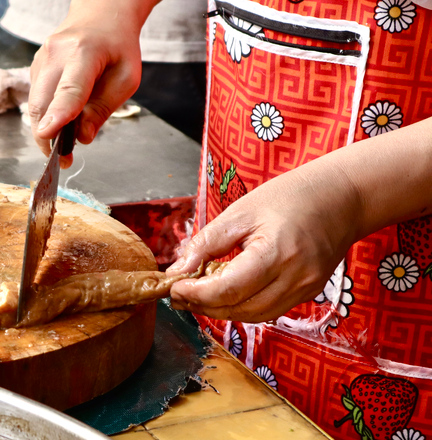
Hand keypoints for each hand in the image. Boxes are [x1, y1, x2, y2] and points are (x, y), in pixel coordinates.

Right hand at [28, 8, 141, 167]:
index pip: (69, 89)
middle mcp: (55, 52)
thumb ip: (103, 108)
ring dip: (46, 129)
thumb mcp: (126, 78)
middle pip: (41, 102)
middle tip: (63, 161)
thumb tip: (81, 137)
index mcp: (84, 51)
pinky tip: (63, 119)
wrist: (100, 13)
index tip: (48, 137)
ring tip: (65, 144)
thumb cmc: (118, 47)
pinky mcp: (35, 66)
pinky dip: (46, 115)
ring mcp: (40, 58)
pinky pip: (36, 99)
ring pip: (34, 104)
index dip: (59, 115)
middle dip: (47, 136)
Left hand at [166, 161, 360, 322]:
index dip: (195, 294)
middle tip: (176, 293)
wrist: (342, 197)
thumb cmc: (290, 197)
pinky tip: (223, 292)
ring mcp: (306, 290)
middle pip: (239, 308)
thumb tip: (177, 271)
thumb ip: (207, 243)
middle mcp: (296, 279)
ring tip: (195, 295)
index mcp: (277, 253)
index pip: (228, 289)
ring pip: (253, 315)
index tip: (171, 287)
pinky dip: (241, 305)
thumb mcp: (240, 213)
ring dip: (220, 310)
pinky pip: (268, 309)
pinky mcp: (308, 293)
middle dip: (202, 305)